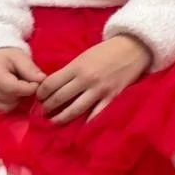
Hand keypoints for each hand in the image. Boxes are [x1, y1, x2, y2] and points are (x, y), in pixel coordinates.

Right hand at [0, 47, 43, 112]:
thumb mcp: (19, 56)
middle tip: (28, 83)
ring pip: (7, 107)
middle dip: (24, 93)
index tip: (37, 82)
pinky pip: (1, 109)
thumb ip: (30, 68)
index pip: (13, 88)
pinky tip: (12, 92)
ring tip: (19, 86)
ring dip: (17, 99)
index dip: (29, 88)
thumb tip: (42, 80)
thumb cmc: (4, 56)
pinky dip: (10, 103)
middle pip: (10, 99)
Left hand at [36, 35, 151, 122]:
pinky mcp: (112, 97)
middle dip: (47, 108)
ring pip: (73, 111)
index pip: (50, 84)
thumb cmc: (107, 50)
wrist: (135, 47)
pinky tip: (78, 127)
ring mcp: (99, 90)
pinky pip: (95, 115)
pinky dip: (85, 123)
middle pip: (58, 99)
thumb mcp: (85, 56)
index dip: (40, 93)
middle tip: (44, 112)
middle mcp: (85, 79)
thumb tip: (53, 86)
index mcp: (77, 66)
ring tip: (55, 121)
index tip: (39, 98)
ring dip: (60, 118)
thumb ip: (70, 71)